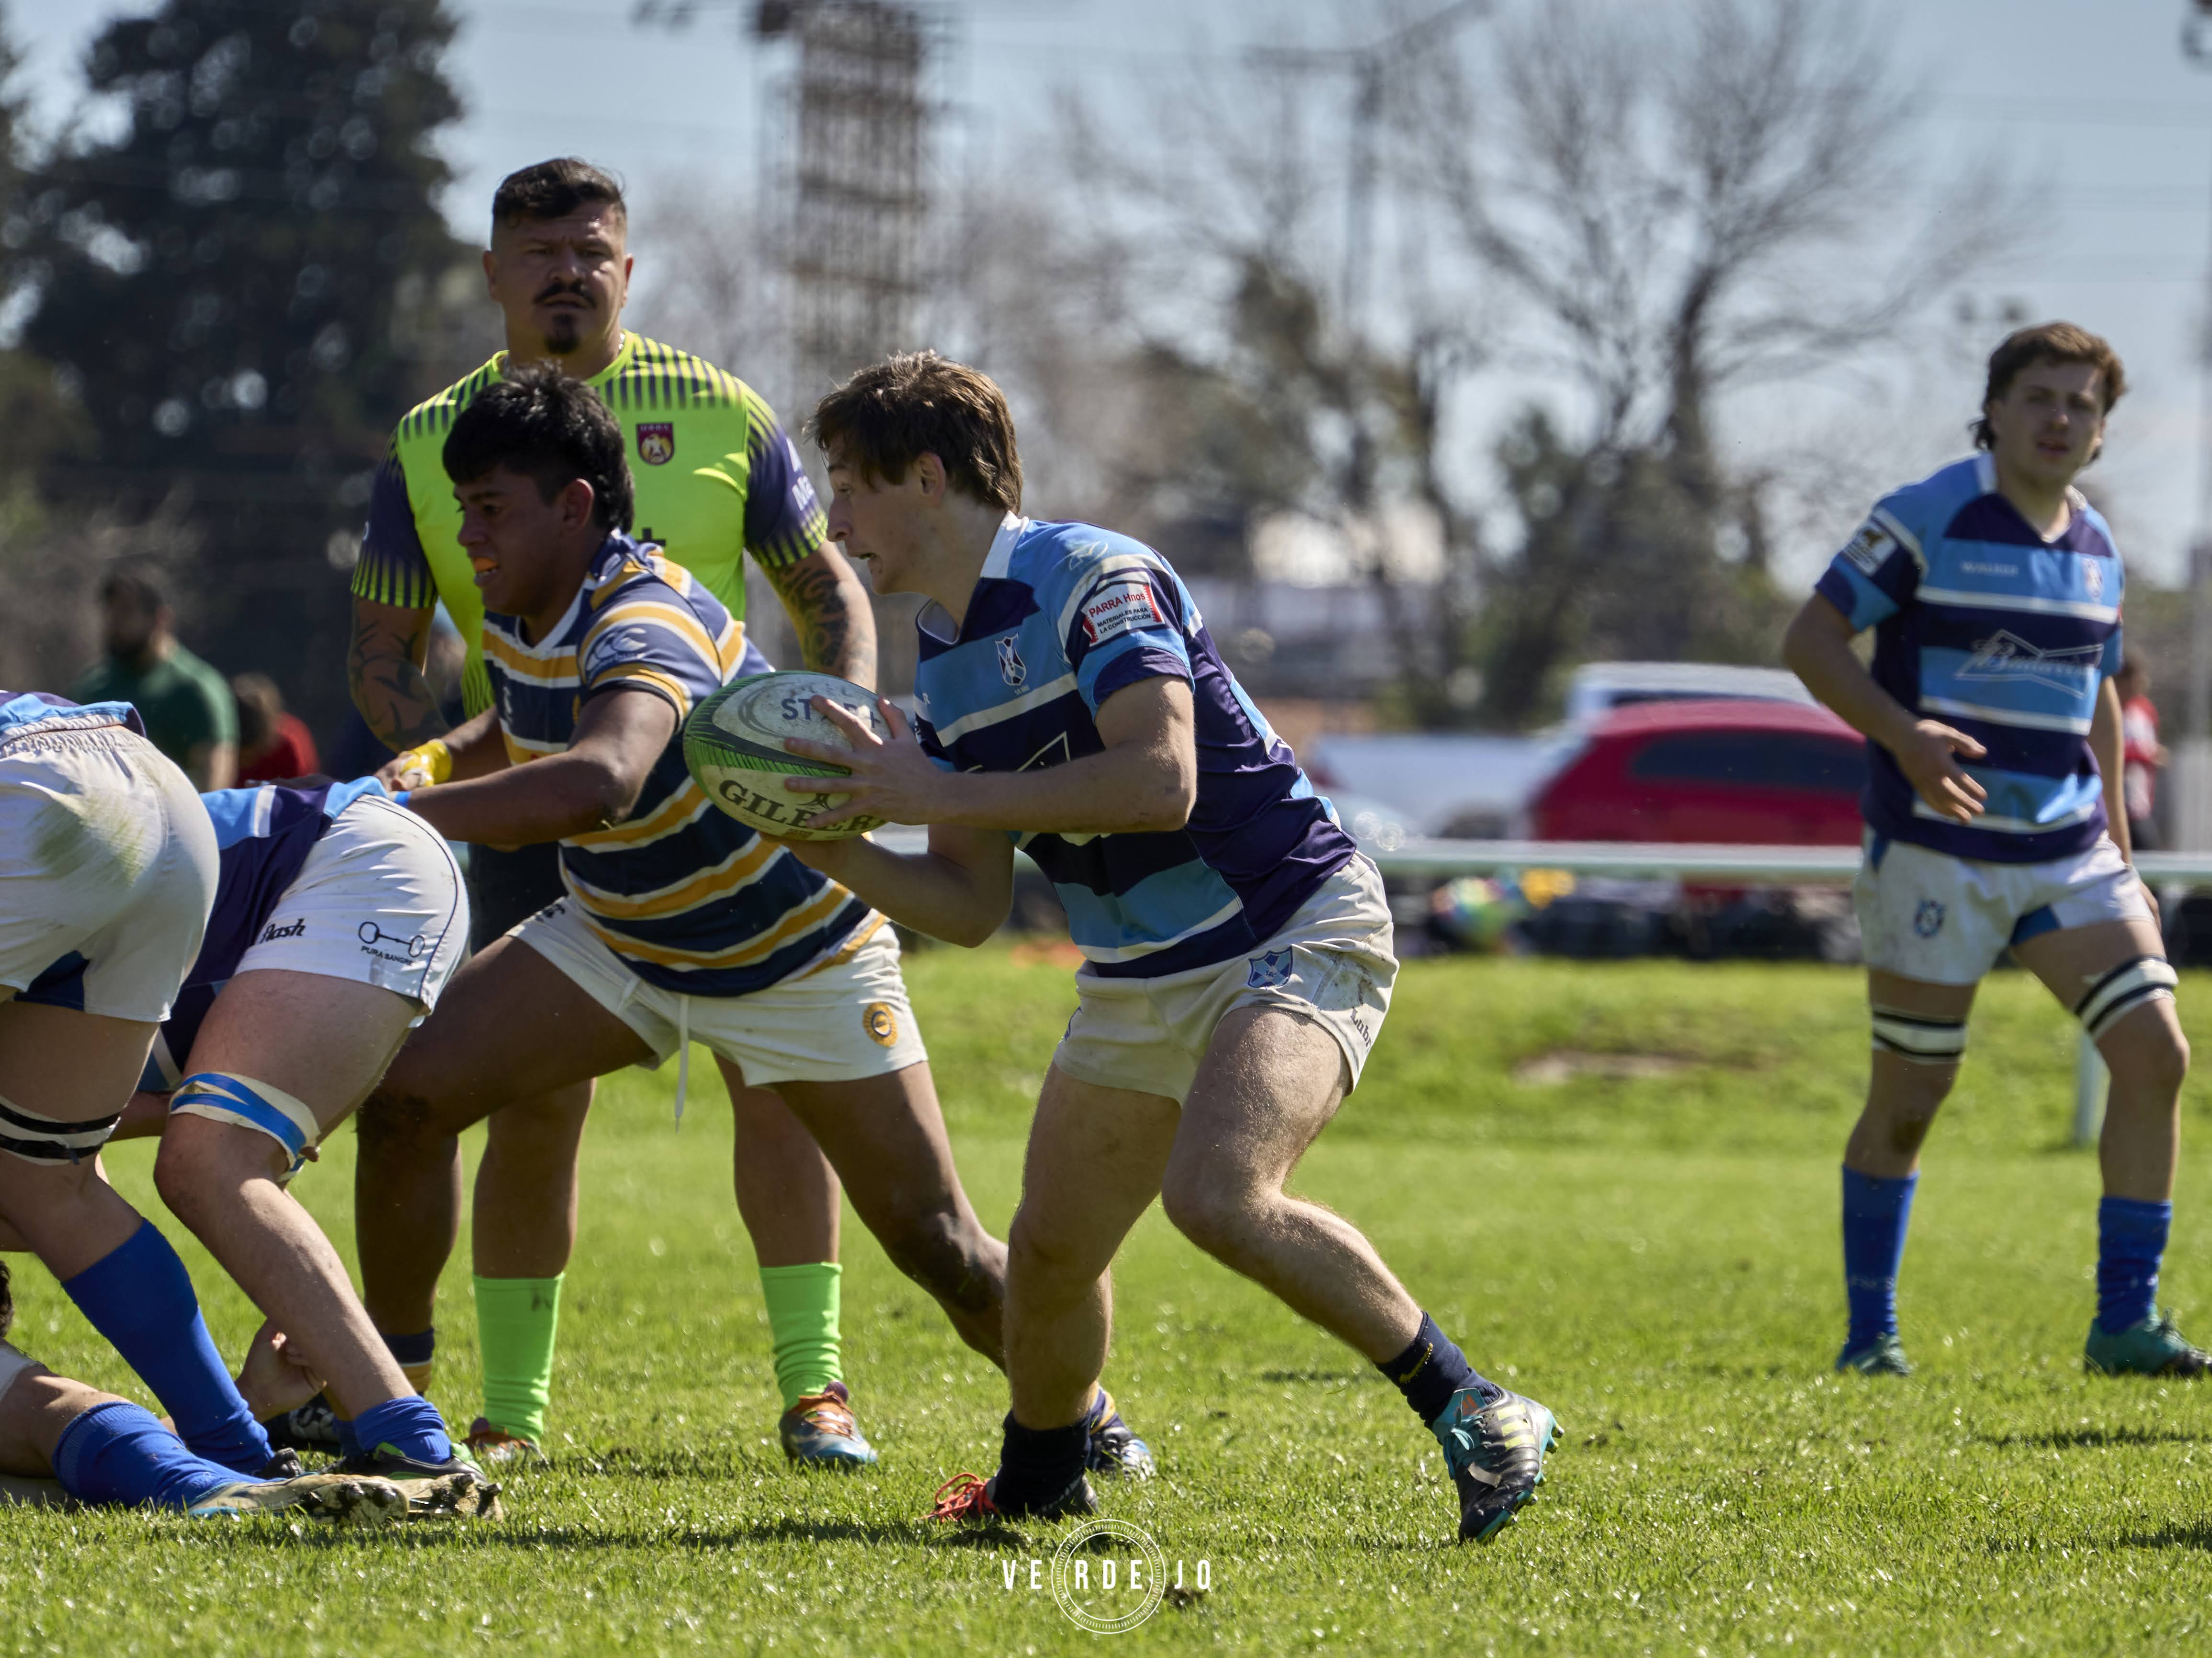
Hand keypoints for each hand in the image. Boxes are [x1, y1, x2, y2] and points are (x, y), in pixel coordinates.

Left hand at [234, 1320, 323, 1422]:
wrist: (257, 1392)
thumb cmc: (258, 1365)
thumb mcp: (264, 1337)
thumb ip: (276, 1319)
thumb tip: (288, 1299)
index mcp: (299, 1339)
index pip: (313, 1325)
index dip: (310, 1320)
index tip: (308, 1315)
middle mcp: (310, 1350)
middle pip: (322, 1335)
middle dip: (309, 1333)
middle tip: (292, 1340)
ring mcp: (316, 1363)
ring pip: (325, 1348)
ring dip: (306, 1348)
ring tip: (289, 1354)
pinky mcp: (321, 1377)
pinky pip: (326, 1363)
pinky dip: (312, 1359)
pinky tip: (297, 1360)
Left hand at [782, 696, 954, 828]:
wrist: (936, 795)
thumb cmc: (920, 767)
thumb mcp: (909, 739)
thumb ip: (894, 718)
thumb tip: (880, 698)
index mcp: (877, 746)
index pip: (851, 724)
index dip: (832, 710)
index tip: (812, 699)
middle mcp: (869, 764)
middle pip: (833, 754)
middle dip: (808, 748)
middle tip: (785, 743)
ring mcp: (869, 786)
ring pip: (833, 784)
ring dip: (808, 785)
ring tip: (786, 783)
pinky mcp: (871, 805)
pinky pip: (844, 813)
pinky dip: (826, 819)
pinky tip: (808, 824)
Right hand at [1891, 720, 1987, 823]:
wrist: (1901, 736)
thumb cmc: (1928, 733)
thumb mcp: (1948, 733)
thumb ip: (1965, 743)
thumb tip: (1983, 753)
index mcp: (1941, 762)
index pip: (1959, 779)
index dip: (1972, 788)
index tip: (1984, 796)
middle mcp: (1931, 775)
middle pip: (1949, 794)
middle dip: (1965, 804)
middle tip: (1980, 812)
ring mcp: (1922, 781)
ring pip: (1938, 800)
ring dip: (1953, 811)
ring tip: (1966, 819)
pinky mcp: (1917, 784)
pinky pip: (1928, 799)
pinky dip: (1939, 808)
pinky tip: (1949, 814)